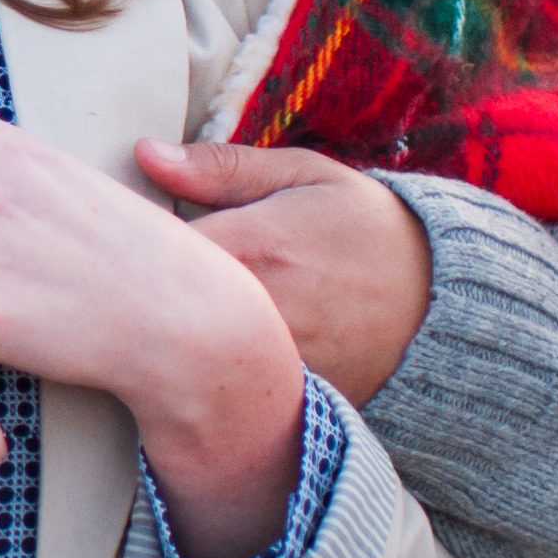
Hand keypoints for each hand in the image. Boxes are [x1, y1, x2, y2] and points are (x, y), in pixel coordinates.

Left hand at [138, 140, 430, 405]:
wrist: (451, 304)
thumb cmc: (369, 227)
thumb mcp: (305, 177)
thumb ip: (222, 168)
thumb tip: (143, 153)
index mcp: (251, 245)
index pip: (147, 248)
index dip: (120, 244)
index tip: (107, 237)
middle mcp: (256, 311)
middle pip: (156, 311)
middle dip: (134, 296)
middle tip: (112, 280)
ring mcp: (272, 365)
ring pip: (186, 358)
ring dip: (168, 340)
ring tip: (157, 320)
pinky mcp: (290, 404)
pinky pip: (227, 396)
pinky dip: (207, 380)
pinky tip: (199, 362)